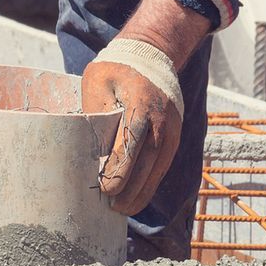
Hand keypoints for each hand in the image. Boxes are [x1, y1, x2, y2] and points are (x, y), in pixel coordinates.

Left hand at [86, 37, 183, 216]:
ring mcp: (172, 128)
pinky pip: (163, 164)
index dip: (120, 169)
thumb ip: (96, 112)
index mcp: (141, 103)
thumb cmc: (116, 70)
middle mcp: (162, 118)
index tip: (106, 189)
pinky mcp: (174, 135)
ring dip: (142, 191)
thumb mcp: (99, 82)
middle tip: (113, 208)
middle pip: (148, 160)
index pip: (131, 142)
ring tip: (124, 209)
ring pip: (159, 167)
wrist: (151, 55)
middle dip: (131, 188)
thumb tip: (90, 149)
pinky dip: (151, 182)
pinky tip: (138, 197)